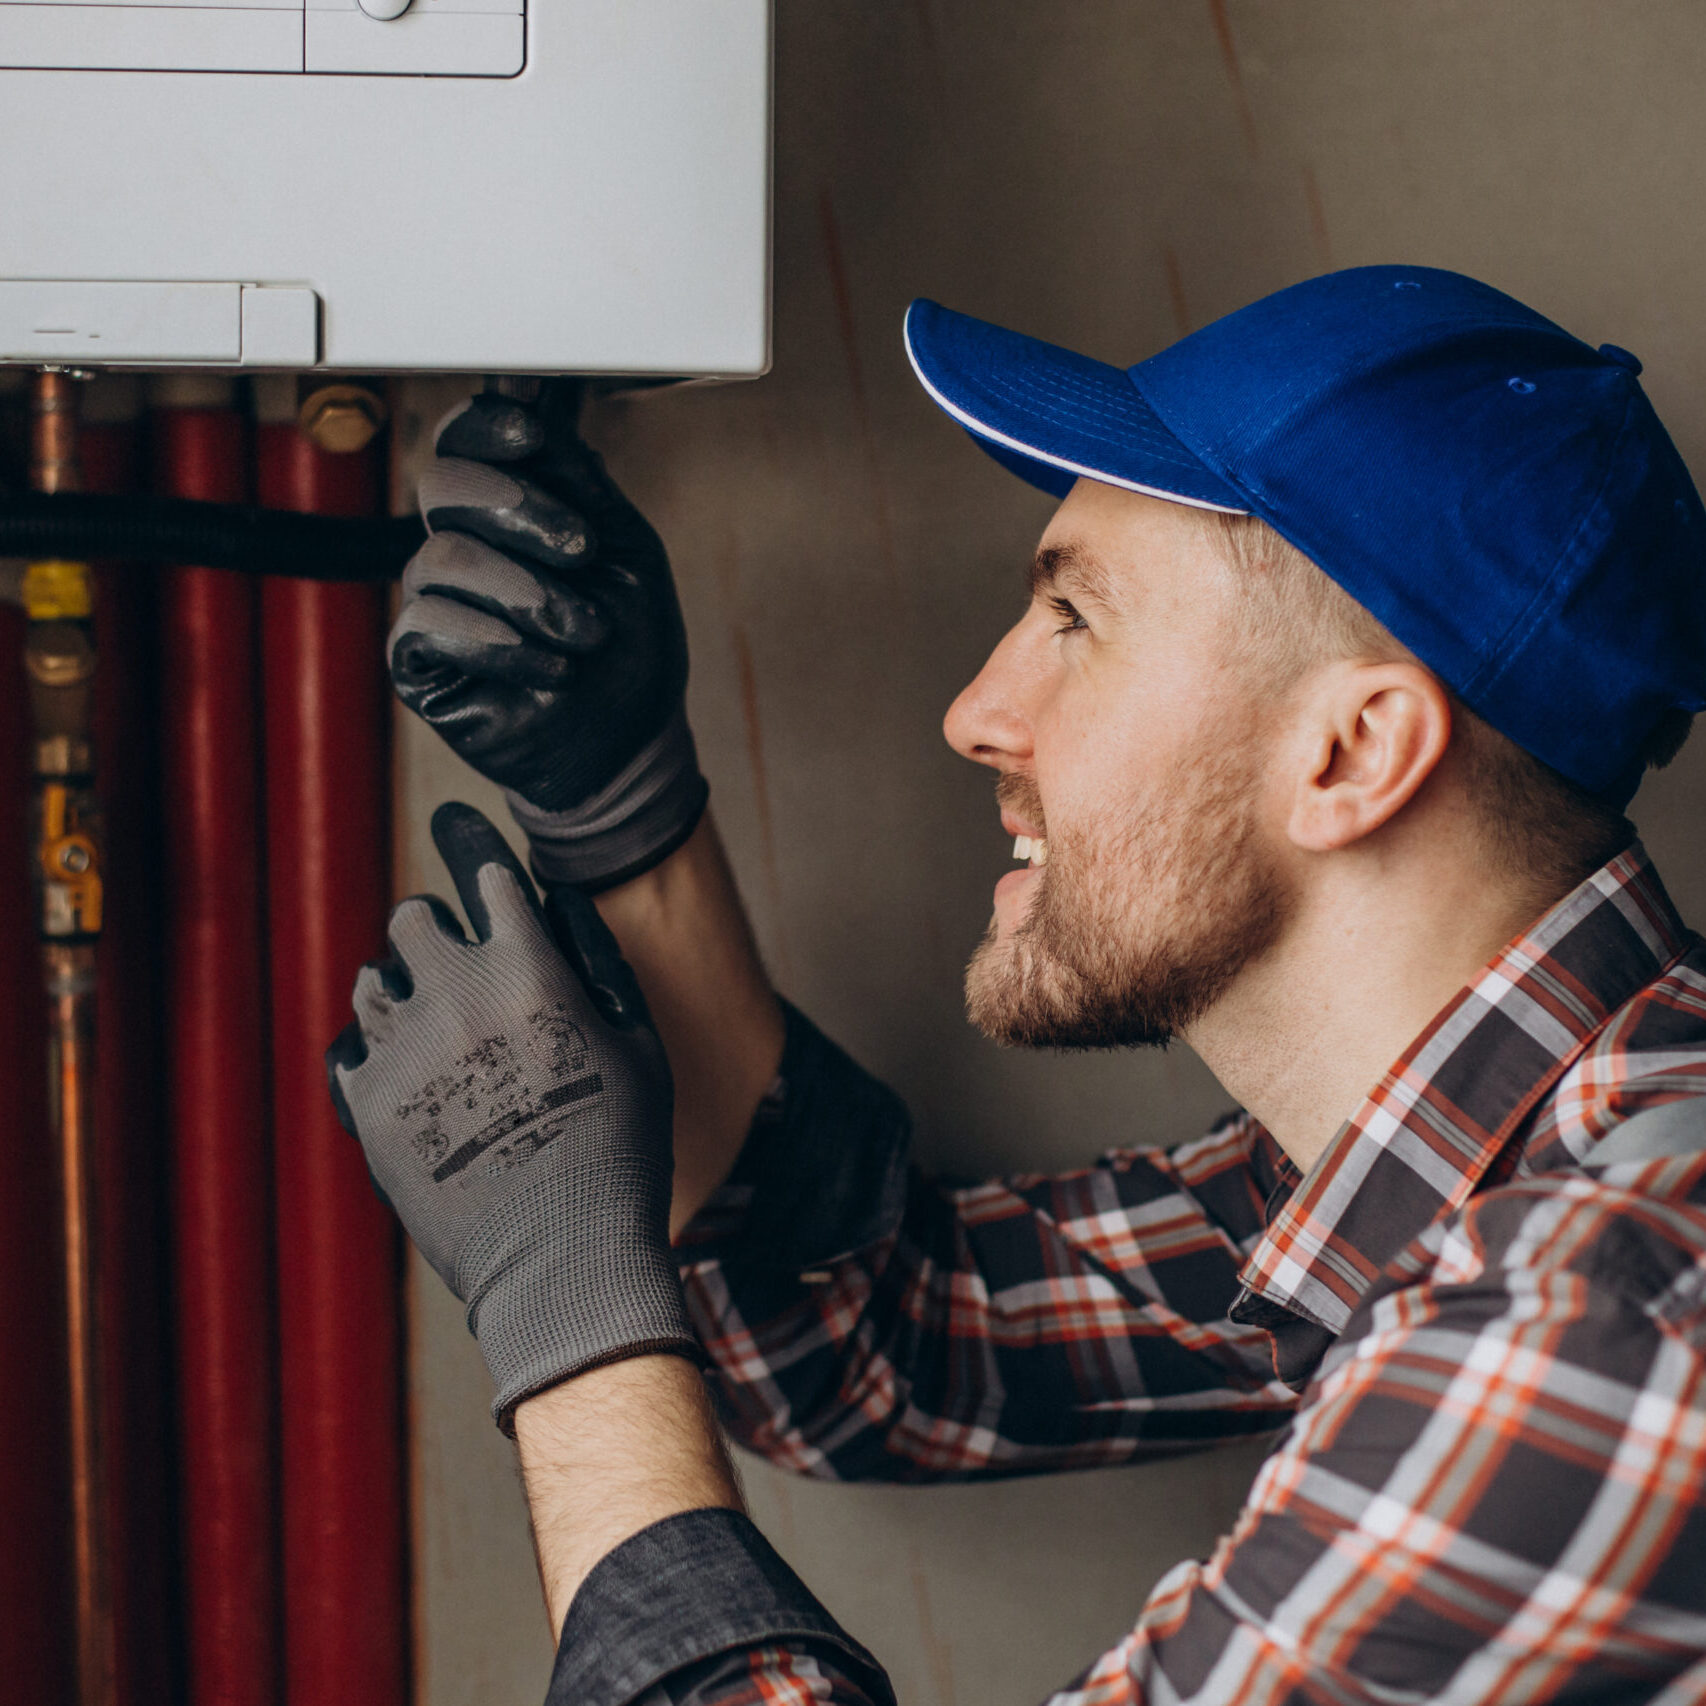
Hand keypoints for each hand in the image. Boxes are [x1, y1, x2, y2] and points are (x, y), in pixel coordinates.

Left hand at [326, 801, 699, 1428]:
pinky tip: (411, 1082)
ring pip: (374, 980)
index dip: (469, 836)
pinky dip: (376, 1055)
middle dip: (435, 930)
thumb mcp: (640, 1046)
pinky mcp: (367, 1105)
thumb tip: (556, 906)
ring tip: (436, 1031)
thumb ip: (596, 963)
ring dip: (403, 990)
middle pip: (412, 917)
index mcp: (529, 965)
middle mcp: (455, 991)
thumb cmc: (621, 1149)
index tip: (456, 820)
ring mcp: (402, 1048)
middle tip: (459, 964)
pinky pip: (351, 1049)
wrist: (561, 1258)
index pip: (482, 868)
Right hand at [389, 384, 707, 890]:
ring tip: (584, 632)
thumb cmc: (630, 649)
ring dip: (526, 592)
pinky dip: (498, 643)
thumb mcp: (626, 552)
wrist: (627, 745)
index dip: (488, 426)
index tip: (533, 437)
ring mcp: (437, 602)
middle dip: (518, 509)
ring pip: (441, 557)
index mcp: (512, 510)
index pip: (467, 438)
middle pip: (441, 483)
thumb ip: (579, 482)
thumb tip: (529, 397)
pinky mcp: (421, 662)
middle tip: (580, 551)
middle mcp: (466, 545)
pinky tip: (549, 668)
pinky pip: (427, 625)